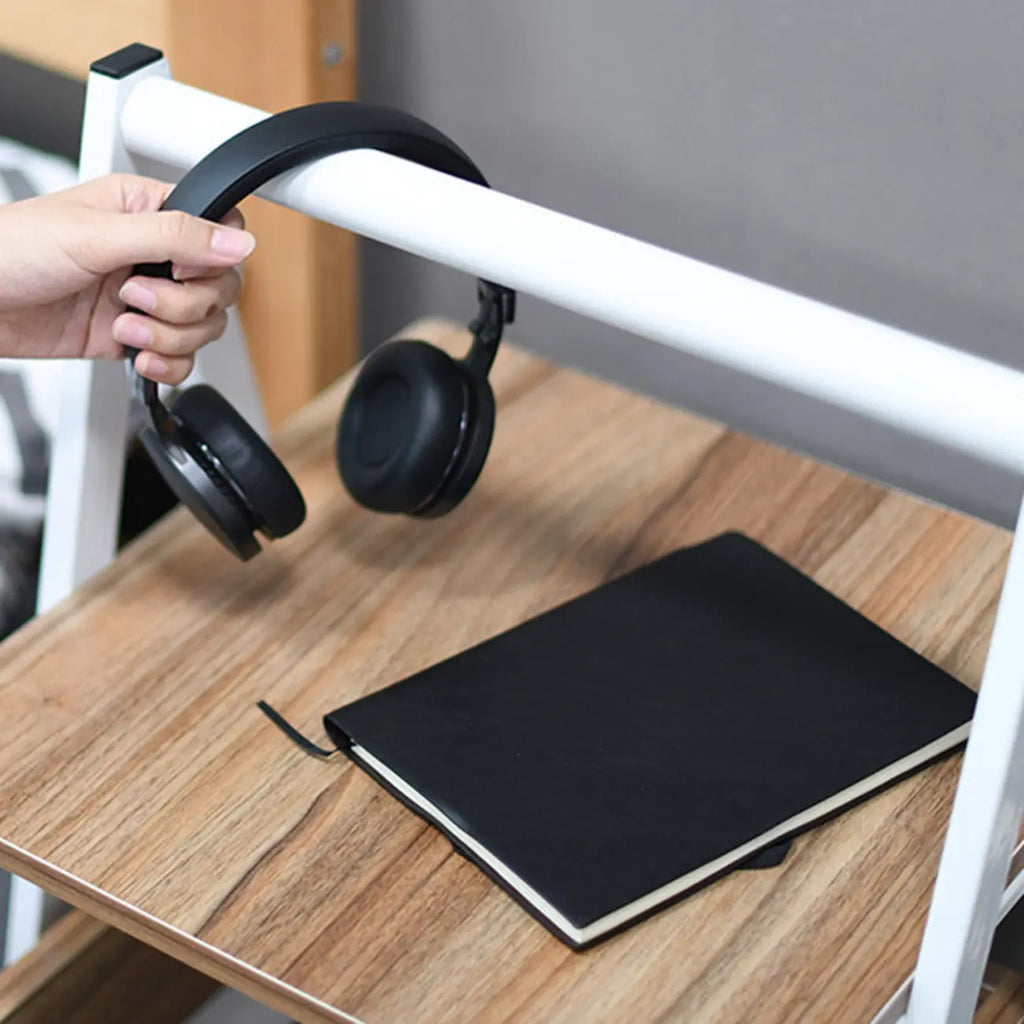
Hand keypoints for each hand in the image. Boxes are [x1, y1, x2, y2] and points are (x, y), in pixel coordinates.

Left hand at [0, 173, 254, 383]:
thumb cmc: (9, 251)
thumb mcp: (96, 236)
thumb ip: (174, 236)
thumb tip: (240, 241)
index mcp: (146, 211)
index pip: (221, 231)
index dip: (214, 260)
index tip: (182, 271)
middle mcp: (152, 253)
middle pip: (219, 289)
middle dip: (184, 306)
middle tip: (134, 298)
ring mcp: (144, 297)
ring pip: (203, 327)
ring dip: (167, 336)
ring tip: (122, 325)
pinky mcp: (132, 335)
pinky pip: (181, 358)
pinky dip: (166, 364)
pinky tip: (134, 354)